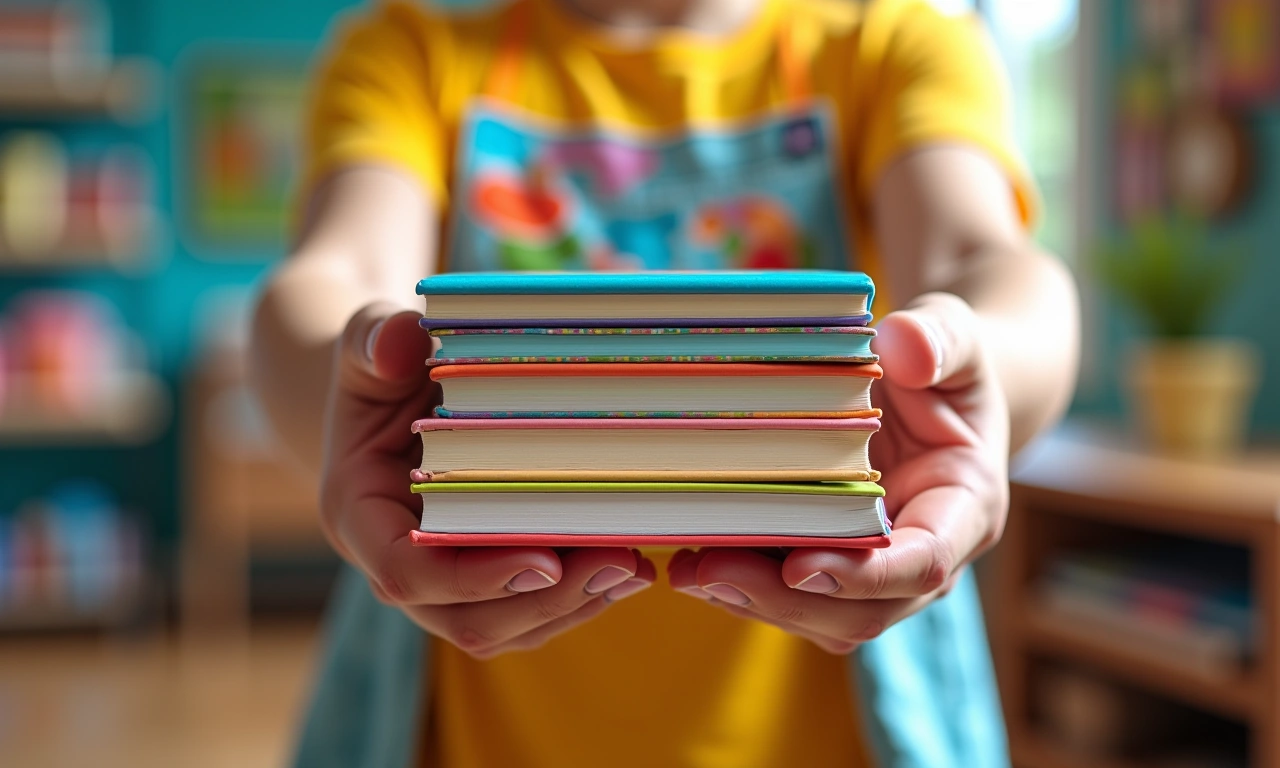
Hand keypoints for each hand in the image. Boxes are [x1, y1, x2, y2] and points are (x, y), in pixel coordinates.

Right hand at [319, 304, 654, 657]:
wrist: (390, 394)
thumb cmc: (383, 363)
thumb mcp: (368, 336)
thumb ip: (377, 336)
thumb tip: (404, 340)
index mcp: (358, 514)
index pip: (405, 572)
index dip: (475, 577)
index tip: (545, 559)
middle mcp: (394, 563)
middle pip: (466, 618)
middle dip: (545, 599)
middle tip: (619, 559)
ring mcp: (439, 583)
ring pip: (505, 628)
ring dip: (572, 606)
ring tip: (635, 565)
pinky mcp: (480, 580)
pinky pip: (527, 613)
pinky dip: (579, 598)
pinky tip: (630, 566)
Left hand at [667, 293, 1009, 652]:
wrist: (931, 394)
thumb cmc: (944, 366)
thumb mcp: (955, 337)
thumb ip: (938, 338)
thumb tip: (903, 346)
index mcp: (965, 510)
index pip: (924, 563)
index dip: (864, 574)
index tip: (802, 567)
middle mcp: (922, 559)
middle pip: (862, 611)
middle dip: (785, 600)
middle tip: (711, 571)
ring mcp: (876, 574)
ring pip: (819, 618)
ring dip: (752, 601)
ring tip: (687, 570)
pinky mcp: (832, 568)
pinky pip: (791, 599)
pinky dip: (741, 587)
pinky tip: (688, 561)